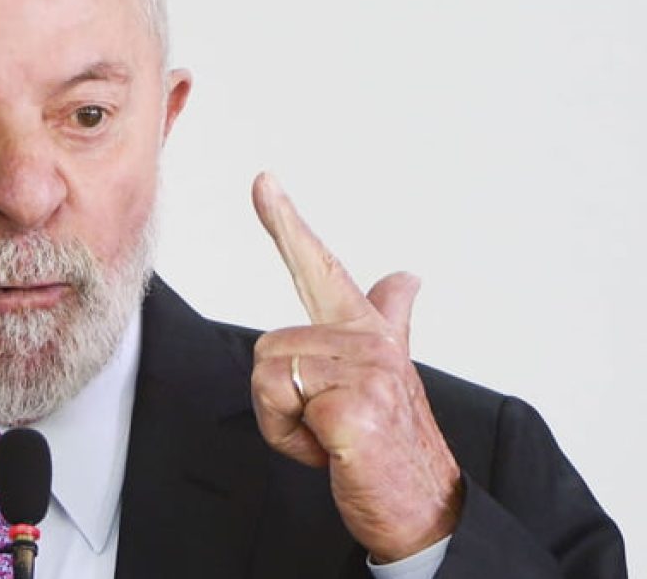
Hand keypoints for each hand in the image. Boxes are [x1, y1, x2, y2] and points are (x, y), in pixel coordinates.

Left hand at [249, 172, 461, 562]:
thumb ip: (390, 320)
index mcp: (368, 332)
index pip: (322, 266)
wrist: (424, 509)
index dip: (287, 222)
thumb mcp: (387, 377)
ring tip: (332, 438)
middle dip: (281, 400)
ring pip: (269, 376)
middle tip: (327, 427)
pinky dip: (292, 442)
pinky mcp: (354, 407)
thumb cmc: (392, 445)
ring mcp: (366, 372)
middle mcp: (369, 342)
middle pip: (269, 347)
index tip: (263, 180)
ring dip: (285, 421)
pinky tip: (333, 453)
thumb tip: (406, 276)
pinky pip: (279, 408)